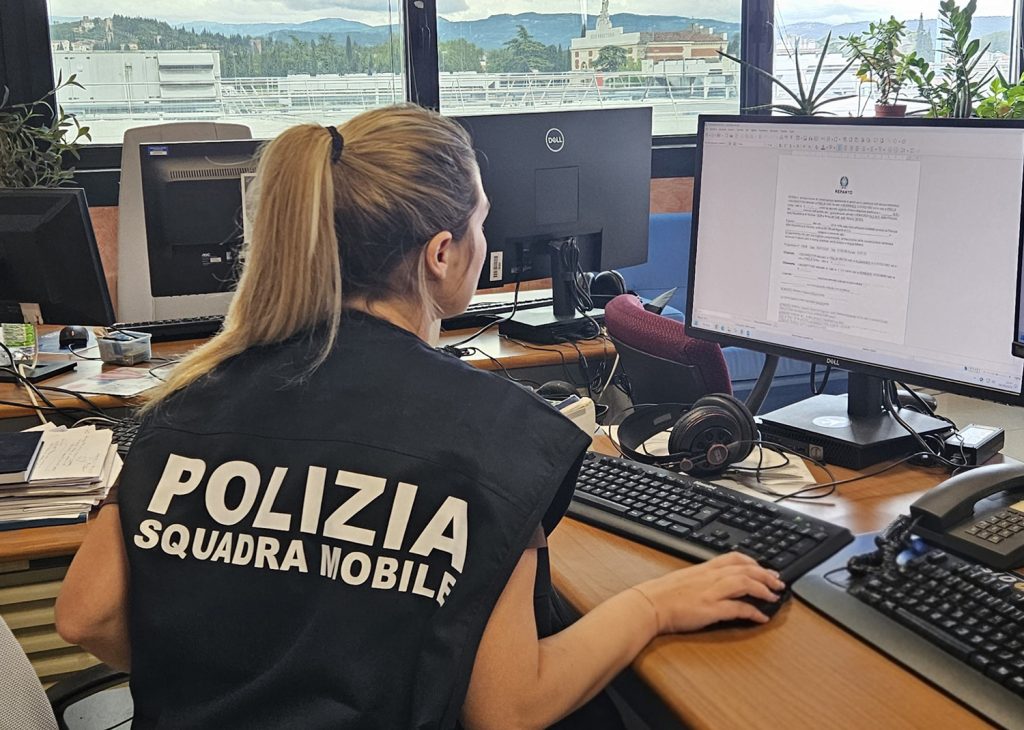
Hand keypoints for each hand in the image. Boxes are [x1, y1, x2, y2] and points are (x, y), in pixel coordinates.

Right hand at [632, 552, 785, 632]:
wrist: (648, 605)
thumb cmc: (660, 595)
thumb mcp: (682, 580)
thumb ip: (699, 579)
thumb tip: (711, 584)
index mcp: (703, 569)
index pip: (733, 558)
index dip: (752, 561)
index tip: (763, 568)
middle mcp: (710, 577)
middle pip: (745, 568)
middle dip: (765, 574)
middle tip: (779, 582)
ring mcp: (711, 592)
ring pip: (745, 583)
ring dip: (764, 588)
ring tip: (775, 596)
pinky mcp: (710, 609)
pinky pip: (738, 608)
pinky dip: (753, 612)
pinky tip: (761, 617)